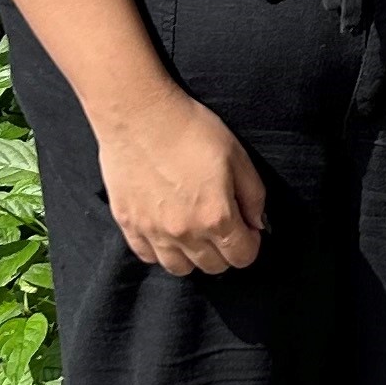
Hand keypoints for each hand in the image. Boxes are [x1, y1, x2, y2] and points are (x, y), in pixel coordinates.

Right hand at [95, 89, 267, 273]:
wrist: (139, 115)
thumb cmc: (191, 130)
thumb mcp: (238, 156)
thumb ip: (253, 196)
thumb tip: (257, 223)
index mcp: (216, 218)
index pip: (242, 257)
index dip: (250, 243)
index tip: (247, 227)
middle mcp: (184, 234)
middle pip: (213, 267)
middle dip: (225, 251)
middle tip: (222, 225)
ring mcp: (152, 232)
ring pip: (179, 269)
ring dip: (193, 256)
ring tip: (194, 231)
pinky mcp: (128, 224)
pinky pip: (147, 256)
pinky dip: (161, 250)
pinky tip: (167, 229)